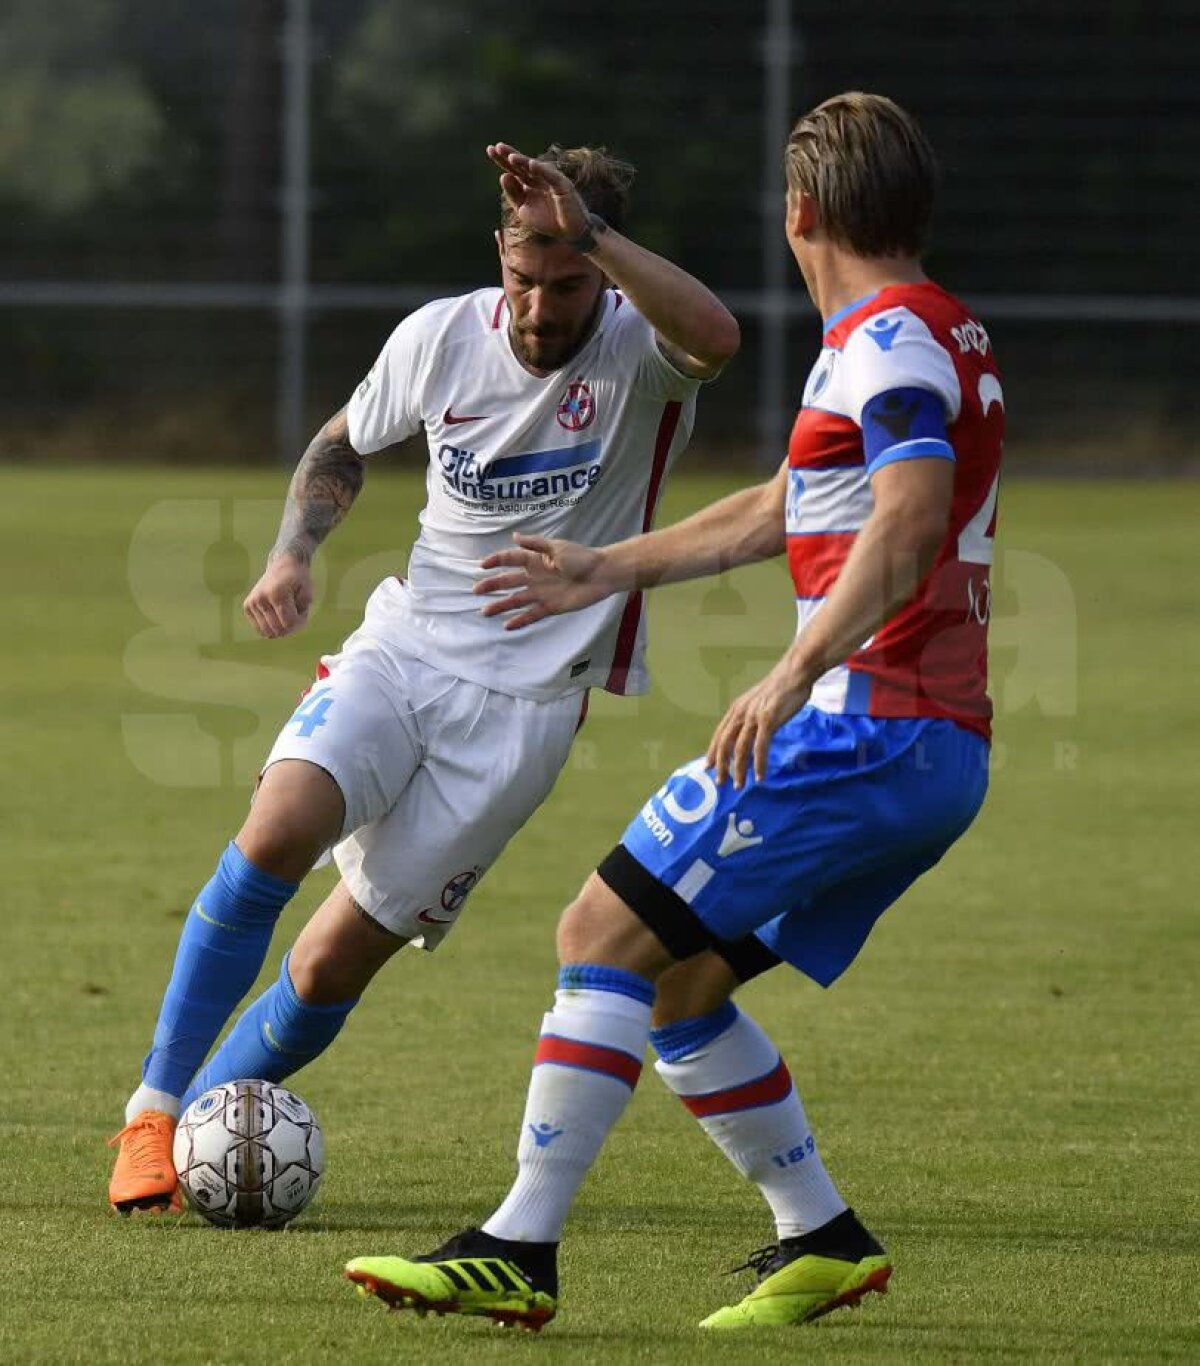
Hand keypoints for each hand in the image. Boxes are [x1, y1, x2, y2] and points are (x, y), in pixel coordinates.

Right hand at [244, 554, 312, 638]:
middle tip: (296, 612)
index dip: (300, 622)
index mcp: (277, 593)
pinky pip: (260, 629)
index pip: (289, 623)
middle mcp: (261, 598)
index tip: (304, 611)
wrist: (282, 565)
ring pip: (268, 633)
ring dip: (281, 627)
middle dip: (291, 626)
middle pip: (278, 630)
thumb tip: (288, 626)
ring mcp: (252, 603)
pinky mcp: (247, 606)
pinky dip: (271, 626)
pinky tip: (276, 614)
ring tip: (286, 612)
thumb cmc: (298, 579)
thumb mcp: (308, 590)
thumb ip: (303, 608)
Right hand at [475, 533, 614, 628]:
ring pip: (516, 600)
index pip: (511, 559)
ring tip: (485, 612)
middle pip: (509, 581)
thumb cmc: (582, 557)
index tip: (482, 566)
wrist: (602, 575)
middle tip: (476, 590)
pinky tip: (507, 625)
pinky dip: (520, 620)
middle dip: (492, 585)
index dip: (496, 561)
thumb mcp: (557, 547)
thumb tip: (514, 536)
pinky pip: (532, 614)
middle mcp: (535, 576)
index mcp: (536, 559)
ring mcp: (542, 593)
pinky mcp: (551, 606)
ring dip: (501, 605)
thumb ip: (535, 544)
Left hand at [487, 142, 589, 241]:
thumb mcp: (523, 209)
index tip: (490, 149)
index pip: (514, 169)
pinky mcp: (563, 185)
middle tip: (497, 147)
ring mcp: (551, 180)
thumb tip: (503, 175)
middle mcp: (540, 178)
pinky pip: (551, 176)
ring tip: (511, 157)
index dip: (502, 160)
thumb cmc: (548, 221)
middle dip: (510, 155)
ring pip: (535, 168)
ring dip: (524, 161)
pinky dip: (541, 170)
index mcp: (529, 183)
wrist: (569, 233)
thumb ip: (513, 194)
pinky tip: (530, 164)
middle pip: (523, 165)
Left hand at [706, 655, 813, 787]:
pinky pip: (760, 747)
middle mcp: (741, 713)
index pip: (720, 734)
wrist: (795, 673)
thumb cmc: (780, 688)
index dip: (713, 752)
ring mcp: (753, 717)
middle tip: (720, 783)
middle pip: (725, 744)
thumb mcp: (758, 702)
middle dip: (721, 766)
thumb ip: (751, 716)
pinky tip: (759, 776)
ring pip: (740, 749)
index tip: (708, 767)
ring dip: (739, 770)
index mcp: (736, 709)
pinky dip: (758, 764)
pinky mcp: (768, 720)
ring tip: (739, 785)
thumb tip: (749, 732)